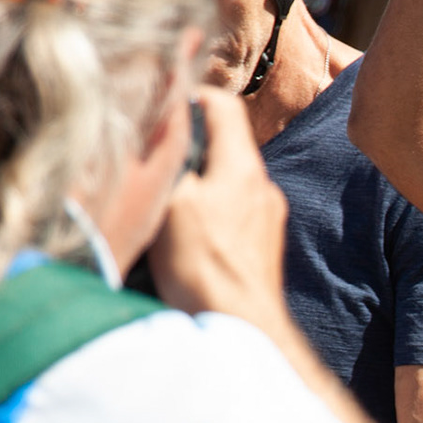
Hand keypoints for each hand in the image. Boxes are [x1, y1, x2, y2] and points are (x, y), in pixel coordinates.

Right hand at [148, 88, 290, 326]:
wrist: (239, 326)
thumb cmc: (202, 265)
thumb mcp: (173, 201)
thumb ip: (173, 157)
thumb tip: (167, 132)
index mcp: (243, 166)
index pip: (224, 105)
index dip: (190, 97)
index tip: (161, 108)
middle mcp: (263, 186)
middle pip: (226, 143)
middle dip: (190, 144)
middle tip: (154, 156)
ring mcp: (267, 217)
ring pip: (228, 180)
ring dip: (198, 181)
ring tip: (165, 198)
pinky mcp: (262, 246)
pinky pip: (233, 212)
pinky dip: (209, 211)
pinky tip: (184, 232)